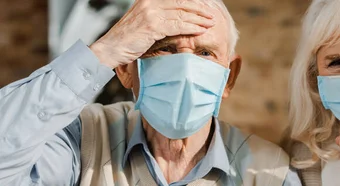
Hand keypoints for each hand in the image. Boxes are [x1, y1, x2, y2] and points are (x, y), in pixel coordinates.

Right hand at [90, 0, 215, 67]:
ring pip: (182, 15)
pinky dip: (191, 28)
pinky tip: (200, 31)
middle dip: (199, 10)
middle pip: (181, 4)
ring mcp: (151, 13)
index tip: (204, 8)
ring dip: (199, 20)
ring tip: (210, 23)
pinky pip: (178, 26)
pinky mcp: (153, 26)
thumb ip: (158, 16)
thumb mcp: (142, 21)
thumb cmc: (127, 38)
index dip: (192, 3)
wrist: (111, 48)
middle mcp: (150, 3)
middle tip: (211, 15)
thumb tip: (175, 17)